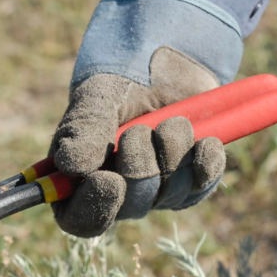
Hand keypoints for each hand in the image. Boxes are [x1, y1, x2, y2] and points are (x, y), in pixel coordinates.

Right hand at [50, 0, 242, 236]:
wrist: (167, 60)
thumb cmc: (121, 78)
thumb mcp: (97, 96)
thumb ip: (83, 129)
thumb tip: (69, 167)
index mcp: (79, 176)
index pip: (78, 217)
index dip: (93, 208)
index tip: (109, 179)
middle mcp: (117, 190)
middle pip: (131, 206)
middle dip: (141, 167)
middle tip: (141, 131)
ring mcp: (156, 187)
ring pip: (169, 196)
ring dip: (174, 155)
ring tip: (173, 121)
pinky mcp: (190, 179)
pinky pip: (202, 188)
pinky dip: (207, 165)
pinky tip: (208, 141)